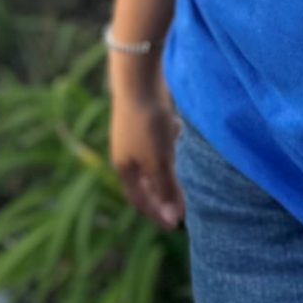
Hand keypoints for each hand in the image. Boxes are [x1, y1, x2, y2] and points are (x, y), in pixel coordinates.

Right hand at [109, 58, 184, 230]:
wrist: (138, 77)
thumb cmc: (147, 123)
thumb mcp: (159, 160)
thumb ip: (166, 189)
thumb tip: (173, 220)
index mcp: (123, 168)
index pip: (139, 200)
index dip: (156, 213)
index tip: (175, 225)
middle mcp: (124, 153)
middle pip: (143, 181)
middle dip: (161, 192)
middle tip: (178, 204)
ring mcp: (131, 134)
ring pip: (149, 158)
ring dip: (163, 166)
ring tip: (176, 172)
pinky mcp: (142, 116)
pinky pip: (155, 136)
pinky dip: (166, 140)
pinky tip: (176, 130)